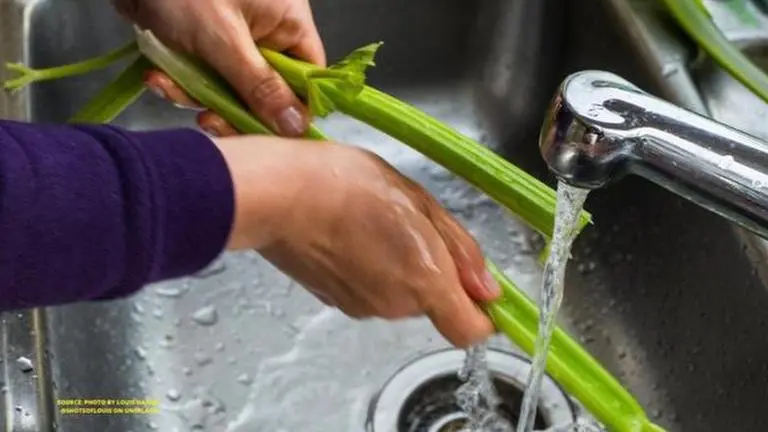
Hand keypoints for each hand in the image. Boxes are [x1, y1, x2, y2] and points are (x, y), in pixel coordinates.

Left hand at [113, 0, 323, 136]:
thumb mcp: (223, 39)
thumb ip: (260, 86)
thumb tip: (298, 127)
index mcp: (288, 23)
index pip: (308, 78)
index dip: (292, 110)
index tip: (267, 133)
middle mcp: (267, 32)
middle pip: (268, 91)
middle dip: (234, 109)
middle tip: (208, 120)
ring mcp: (234, 38)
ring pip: (231, 89)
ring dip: (197, 95)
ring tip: (166, 85)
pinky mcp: (203, 43)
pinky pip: (204, 78)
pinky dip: (180, 82)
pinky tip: (156, 76)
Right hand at [214, 135, 500, 346]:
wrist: (277, 196)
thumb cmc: (346, 186)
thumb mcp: (418, 201)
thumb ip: (459, 250)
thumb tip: (488, 290)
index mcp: (425, 280)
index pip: (471, 331)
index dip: (482, 314)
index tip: (480, 289)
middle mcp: (396, 305)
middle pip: (433, 302)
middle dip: (432, 269)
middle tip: (411, 223)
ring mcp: (362, 307)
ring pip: (400, 294)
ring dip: (398, 265)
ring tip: (374, 222)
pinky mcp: (335, 301)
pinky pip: (369, 290)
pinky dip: (369, 269)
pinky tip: (351, 235)